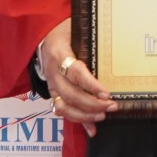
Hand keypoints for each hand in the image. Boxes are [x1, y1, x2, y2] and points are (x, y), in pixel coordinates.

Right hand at [39, 17, 117, 135]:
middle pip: (70, 94)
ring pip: (64, 106)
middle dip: (91, 104)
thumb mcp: (76, 28)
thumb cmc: (64, 30)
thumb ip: (90, 39)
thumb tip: (115, 44)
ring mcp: (51, 84)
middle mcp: (53, 72)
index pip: (75, 73)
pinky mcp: (53, 92)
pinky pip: (64, 110)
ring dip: (85, 115)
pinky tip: (92, 129)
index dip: (90, 85)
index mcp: (59, 53)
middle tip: (111, 106)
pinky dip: (78, 121)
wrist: (42, 36)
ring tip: (103, 116)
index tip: (106, 93)